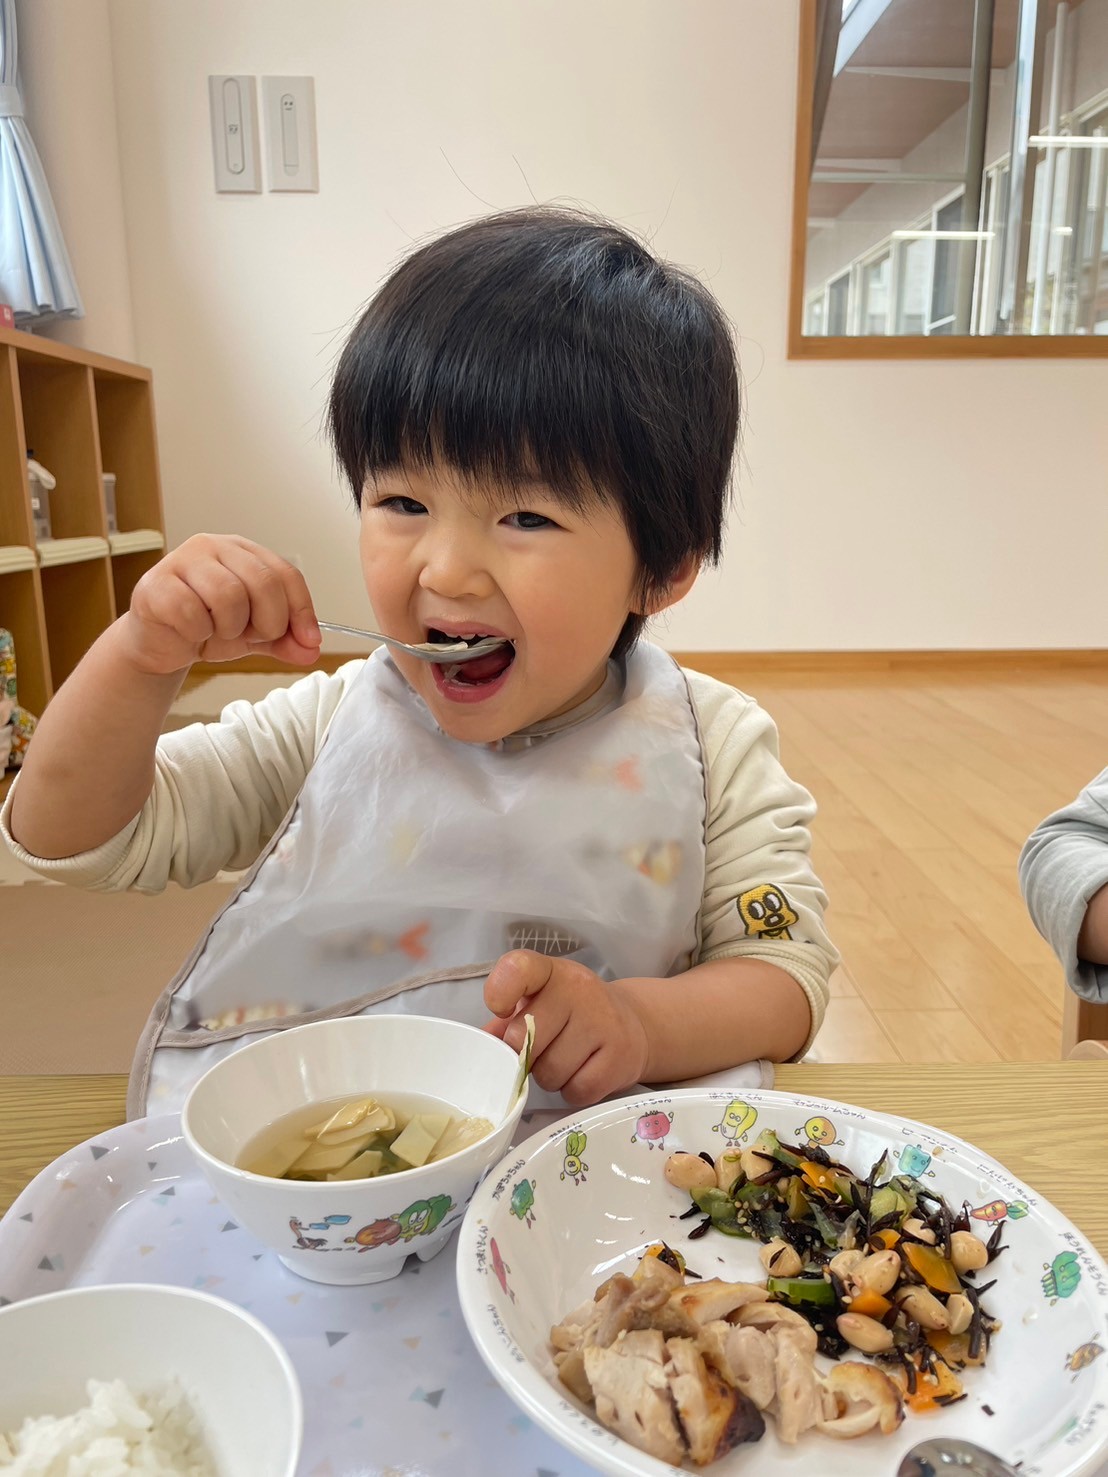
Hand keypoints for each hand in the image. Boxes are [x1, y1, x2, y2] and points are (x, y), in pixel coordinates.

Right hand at [120, 534, 320, 674]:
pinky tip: (191, 631)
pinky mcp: (155, 584)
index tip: (309, 640)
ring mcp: (182, 560)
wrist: (162, 644)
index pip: (286, 574)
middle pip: (263, 582)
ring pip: (228, 595)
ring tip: (217, 631)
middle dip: (267, 621)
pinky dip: (198, 632)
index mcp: (243, 551)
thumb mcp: (255, 634)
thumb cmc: (207, 627)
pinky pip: (191, 611)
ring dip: (229, 627)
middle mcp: (214, 546)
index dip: (302, 610)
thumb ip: (285, 639)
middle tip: (251, 635)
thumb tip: (311, 649)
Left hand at [484, 950, 648, 1106]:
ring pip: (550, 1071)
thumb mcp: (541, 1003)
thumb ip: (507, 1021)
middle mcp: (580, 990)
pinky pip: (577, 1090)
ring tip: (565, 1062)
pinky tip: (582, 1074)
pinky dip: (572, 1091)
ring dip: (549, 1076)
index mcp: (553, 972)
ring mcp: (604, 1022)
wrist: (634, 1025)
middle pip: (525, 1037)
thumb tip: (482, 1044)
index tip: (501, 1011)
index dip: (500, 993)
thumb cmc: (573, 1014)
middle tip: (539, 1051)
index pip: (518, 968)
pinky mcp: (621, 1057)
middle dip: (524, 1055)